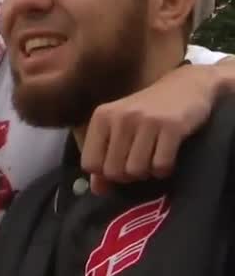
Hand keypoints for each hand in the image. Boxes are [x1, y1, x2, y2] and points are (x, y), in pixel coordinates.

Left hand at [81, 63, 217, 194]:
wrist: (185, 86)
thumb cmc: (147, 111)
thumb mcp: (119, 128)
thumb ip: (104, 156)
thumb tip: (97, 190)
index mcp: (101, 117)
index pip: (90, 163)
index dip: (104, 173)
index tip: (119, 164)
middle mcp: (120, 118)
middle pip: (113, 171)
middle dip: (127, 175)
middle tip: (139, 162)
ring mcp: (146, 121)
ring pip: (136, 170)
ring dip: (146, 173)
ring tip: (152, 158)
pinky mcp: (171, 127)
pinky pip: (160, 165)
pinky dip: (164, 170)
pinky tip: (166, 158)